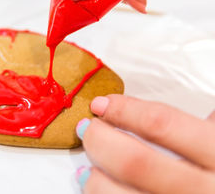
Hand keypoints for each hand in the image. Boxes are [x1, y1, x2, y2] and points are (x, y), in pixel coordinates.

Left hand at [75, 94, 214, 192]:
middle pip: (134, 162)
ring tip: (86, 168)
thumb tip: (152, 114)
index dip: (123, 110)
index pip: (161, 124)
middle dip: (100, 140)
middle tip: (87, 130)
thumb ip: (205, 130)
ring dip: (94, 180)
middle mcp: (205, 192)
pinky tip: (97, 192)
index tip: (101, 105)